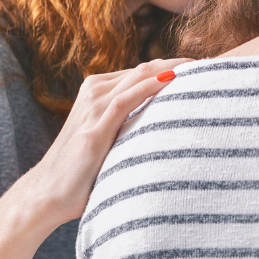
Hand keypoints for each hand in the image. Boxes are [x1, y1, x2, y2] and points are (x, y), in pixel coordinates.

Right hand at [0, 58, 188, 258]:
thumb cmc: (82, 170)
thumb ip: (133, 124)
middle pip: (145, 68)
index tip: (205, 67)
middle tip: (212, 64)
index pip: (144, 71)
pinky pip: (127, 98)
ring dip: (172, 69)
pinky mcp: (95, 127)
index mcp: (99, 91)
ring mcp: (93, 107)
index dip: (175, 67)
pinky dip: (152, 86)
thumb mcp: (111, 138)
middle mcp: (95, 92)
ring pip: (139, 77)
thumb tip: (171, 124)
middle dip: (180, 64)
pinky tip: (174, 80)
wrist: (46, 194)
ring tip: (203, 67)